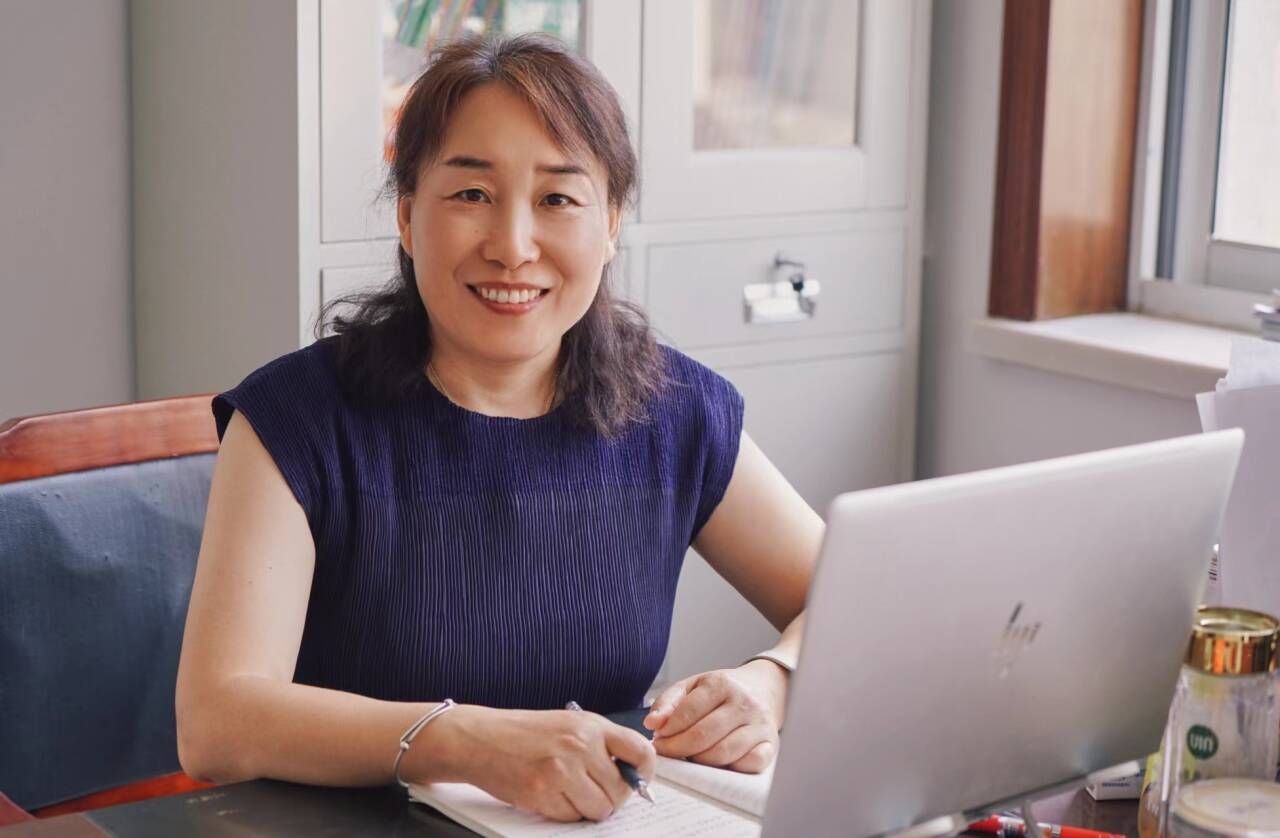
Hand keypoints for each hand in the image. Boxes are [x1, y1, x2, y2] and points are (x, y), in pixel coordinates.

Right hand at [416, 705, 655, 822]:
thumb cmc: (526, 733)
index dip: (645, 773)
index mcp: (591, 725)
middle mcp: (580, 745)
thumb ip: (603, 744)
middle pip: (621, 790)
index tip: (639, 781)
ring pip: (600, 809)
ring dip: (589, 808)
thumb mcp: (570, 724)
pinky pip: (572, 817)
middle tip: (595, 791)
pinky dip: (565, 813)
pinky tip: (551, 796)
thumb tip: (634, 773)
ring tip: (571, 793)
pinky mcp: (542, 793)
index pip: (640, 752)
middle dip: (612, 797)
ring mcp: (561, 771)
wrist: (481, 738)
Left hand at [642, 659, 786, 772]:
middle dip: (678, 748)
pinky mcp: (772, 744)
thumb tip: (652, 723)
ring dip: (700, 760)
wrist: (763, 689)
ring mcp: (760, 725)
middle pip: (704, 735)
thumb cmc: (722, 691)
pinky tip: (718, 763)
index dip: (669, 730)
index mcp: (722, 684)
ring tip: (689, 756)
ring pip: (724, 752)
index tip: (658, 739)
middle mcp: (744, 703)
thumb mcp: (692, 686)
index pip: (689, 711)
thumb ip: (668, 703)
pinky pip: (750, 764)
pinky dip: (730, 768)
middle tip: (667, 752)